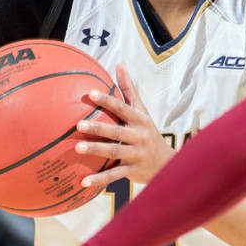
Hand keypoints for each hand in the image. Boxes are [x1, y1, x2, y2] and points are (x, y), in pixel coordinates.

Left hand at [75, 64, 173, 188]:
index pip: (122, 108)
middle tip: (78, 125)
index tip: (90, 94)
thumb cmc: (149, 133)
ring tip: (77, 149)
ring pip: (114, 152)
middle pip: (117, 131)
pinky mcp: (133, 171)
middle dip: (98, 129)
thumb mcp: (142, 111)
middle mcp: (139, 136)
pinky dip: (99, 180)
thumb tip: (119, 64)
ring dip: (96, 151)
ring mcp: (136, 155)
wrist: (168, 164)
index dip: (107, 101)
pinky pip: (114, 175)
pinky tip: (83, 181)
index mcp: (140, 120)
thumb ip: (129, 89)